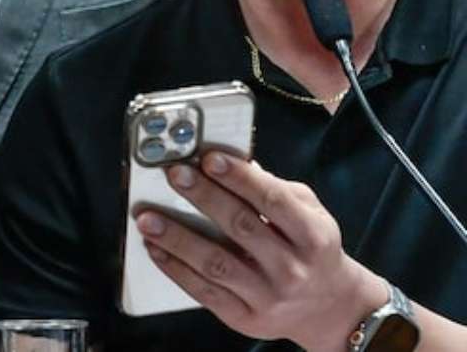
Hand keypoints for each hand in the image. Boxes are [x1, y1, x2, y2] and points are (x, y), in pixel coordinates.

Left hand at [135, 152, 387, 351]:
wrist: (329, 308)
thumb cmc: (311, 248)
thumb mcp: (310, 214)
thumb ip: (275, 189)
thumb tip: (232, 161)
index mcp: (312, 236)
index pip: (273, 200)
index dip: (239, 178)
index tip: (208, 157)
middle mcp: (292, 268)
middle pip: (241, 227)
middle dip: (204, 197)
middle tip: (174, 174)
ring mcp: (268, 296)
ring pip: (216, 263)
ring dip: (177, 238)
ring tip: (147, 218)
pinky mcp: (245, 318)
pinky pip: (205, 292)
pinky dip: (175, 269)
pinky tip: (154, 248)